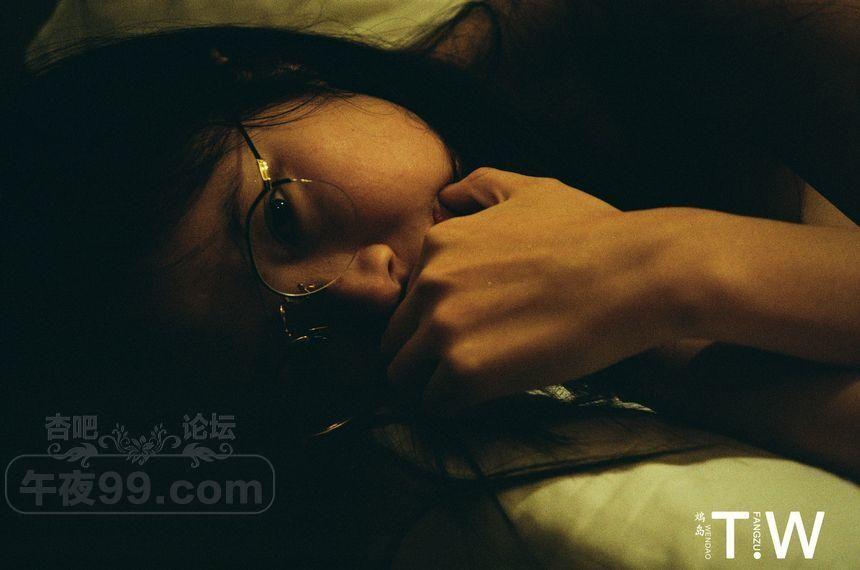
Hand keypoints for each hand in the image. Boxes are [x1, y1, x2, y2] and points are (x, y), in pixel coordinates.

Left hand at [381, 168, 692, 412]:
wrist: (634, 275)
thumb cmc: (592, 233)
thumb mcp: (532, 190)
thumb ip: (481, 188)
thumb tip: (448, 196)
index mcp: (439, 244)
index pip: (406, 299)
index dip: (432, 320)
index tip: (467, 330)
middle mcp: (430, 284)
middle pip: (394, 340)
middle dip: (421, 356)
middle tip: (462, 365)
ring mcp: (443, 328)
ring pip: (403, 377)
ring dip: (430, 384)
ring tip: (471, 385)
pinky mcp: (465, 371)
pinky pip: (435, 404)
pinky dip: (455, 405)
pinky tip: (488, 395)